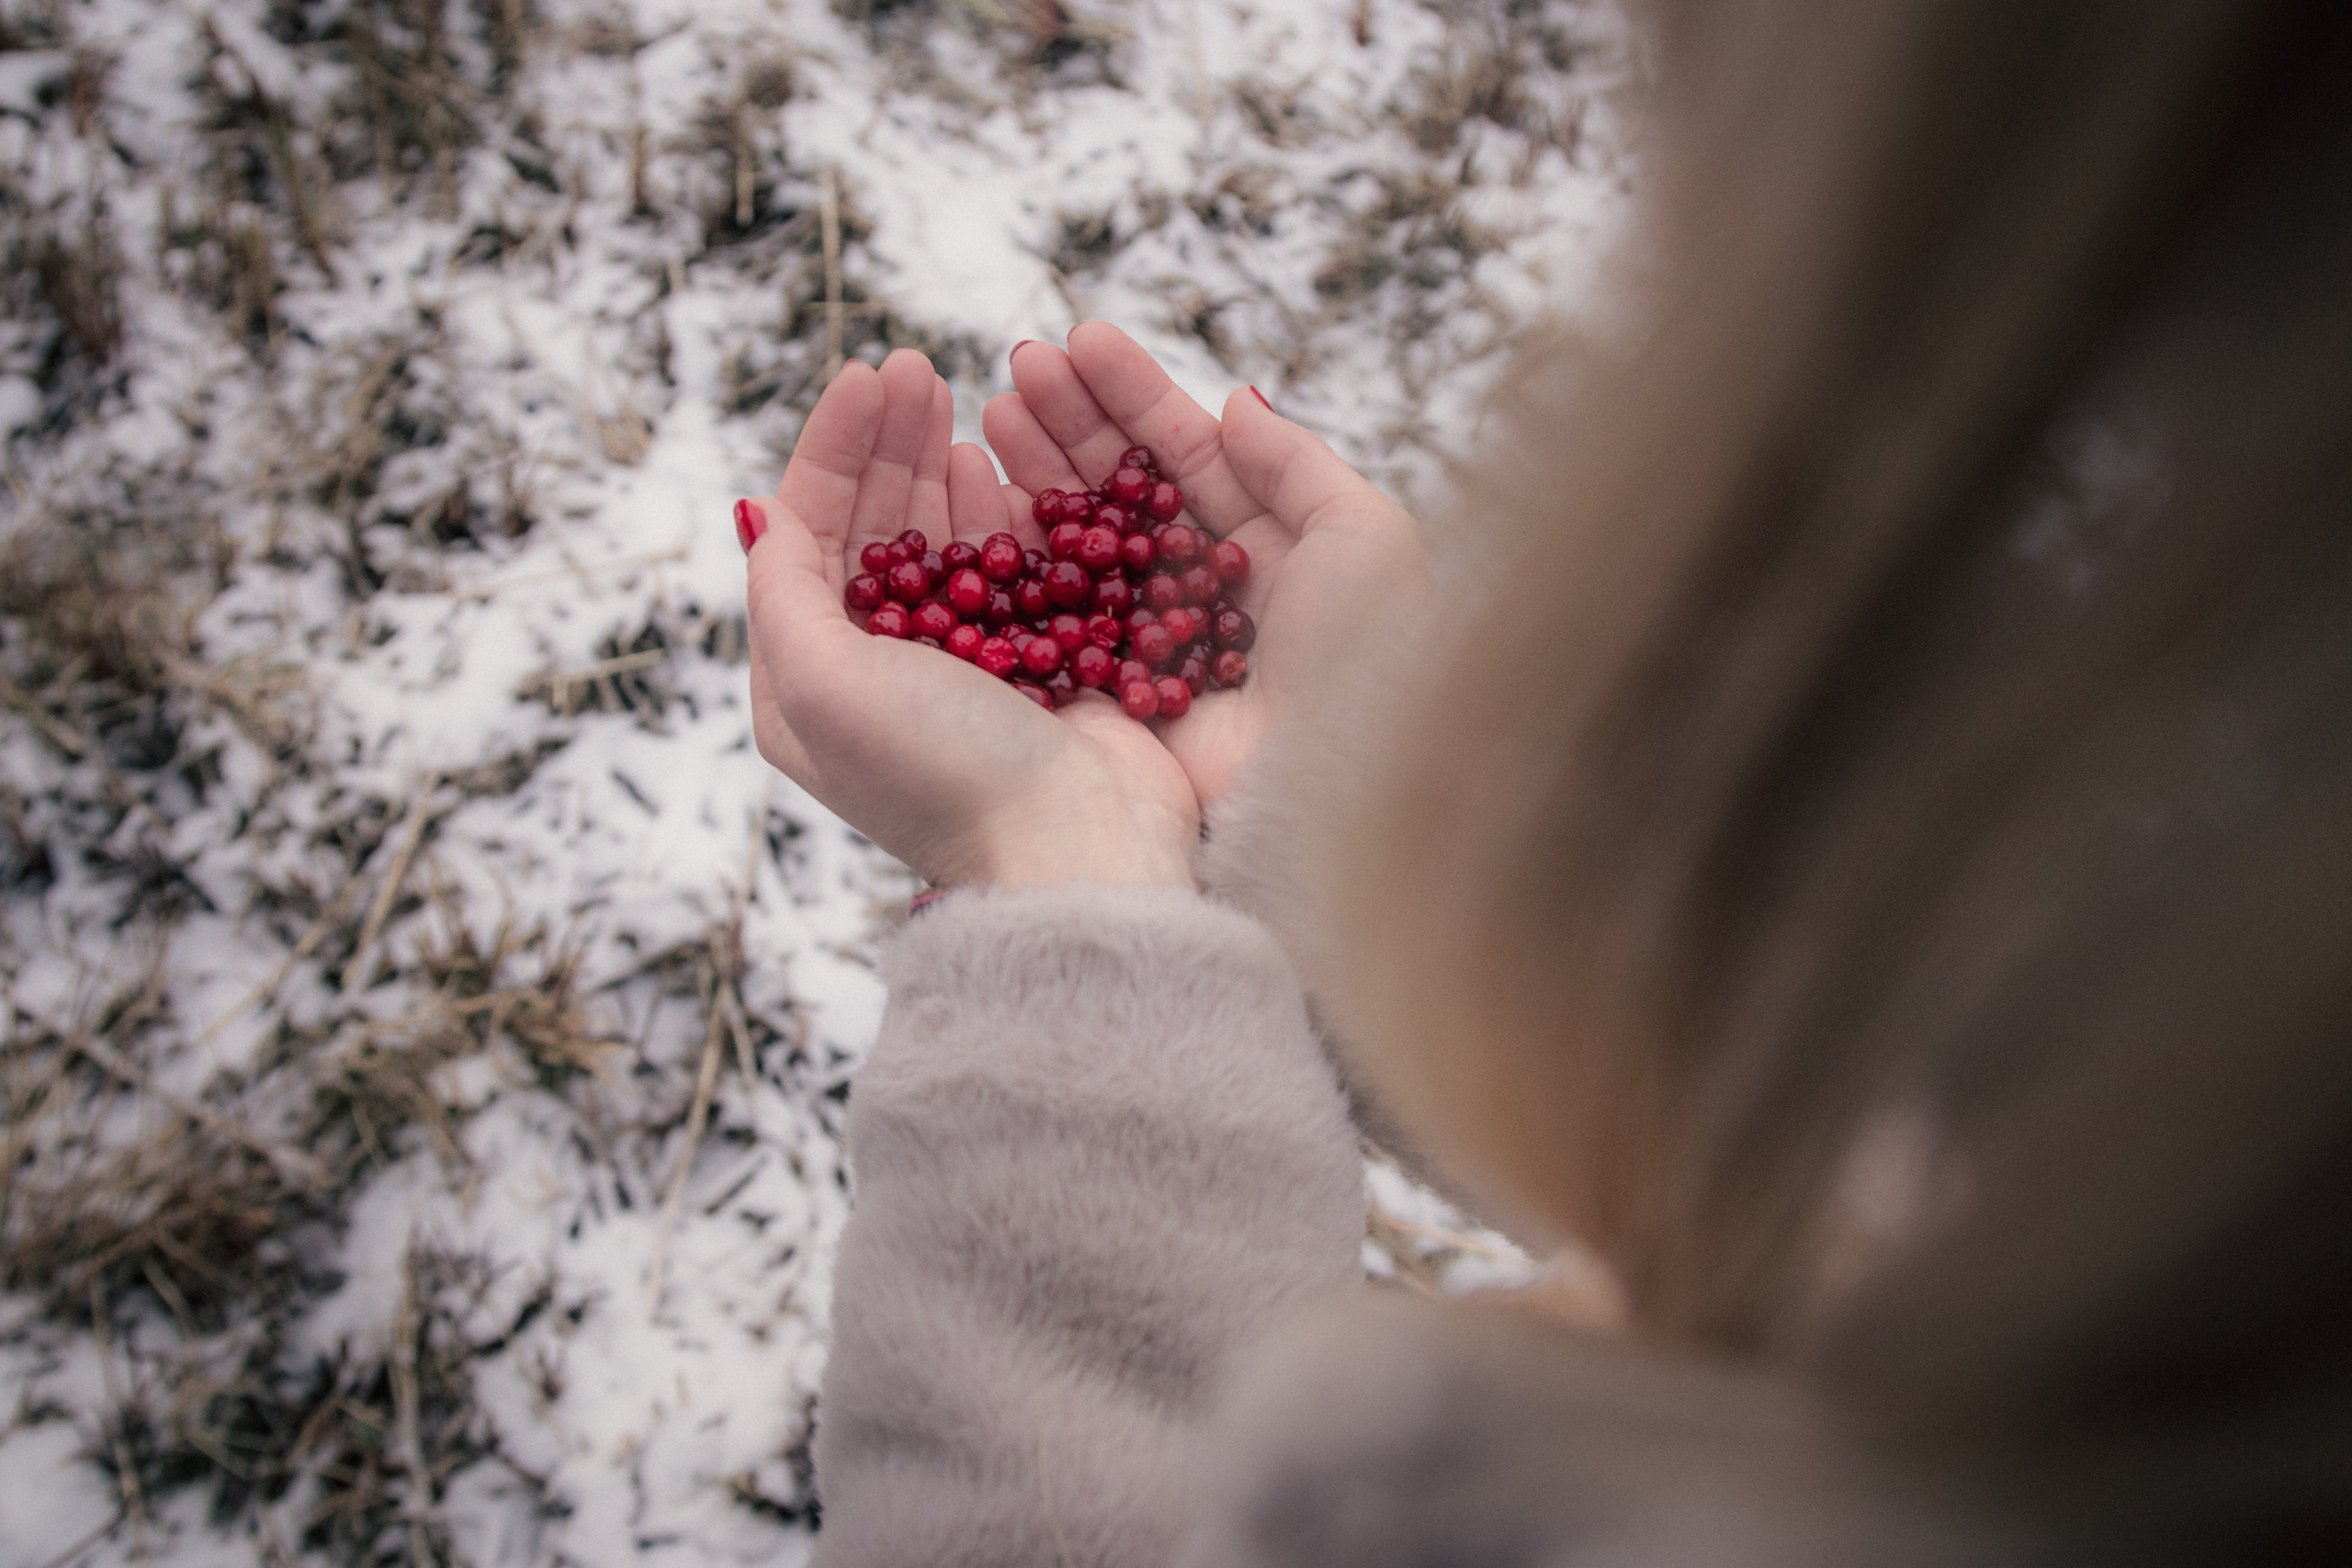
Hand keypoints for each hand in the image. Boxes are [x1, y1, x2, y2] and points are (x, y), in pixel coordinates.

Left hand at [743, 348, 1198, 889]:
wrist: (1071, 847)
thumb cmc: (938, 772)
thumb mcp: (820, 684)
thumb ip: (780, 592)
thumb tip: (756, 513)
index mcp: (811, 682)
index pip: (806, 536)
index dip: (831, 451)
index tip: (865, 376)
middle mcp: (881, 671)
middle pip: (873, 528)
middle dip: (887, 443)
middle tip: (915, 365)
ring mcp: (963, 665)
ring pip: (940, 538)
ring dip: (939, 464)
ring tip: (953, 397)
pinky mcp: (1037, 661)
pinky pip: (1010, 566)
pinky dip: (999, 509)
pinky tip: (993, 462)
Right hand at [983, 324, 1428, 804]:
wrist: (1340, 777)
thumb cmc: (1371, 655)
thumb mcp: (1364, 535)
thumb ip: (1295, 461)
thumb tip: (1236, 401)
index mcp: (1272, 547)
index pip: (1190, 453)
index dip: (1135, 395)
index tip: (1079, 340)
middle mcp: (1206, 590)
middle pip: (1127, 488)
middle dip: (1072, 420)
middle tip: (1017, 363)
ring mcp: (1154, 639)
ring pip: (1085, 540)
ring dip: (1037, 470)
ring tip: (991, 408)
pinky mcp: (1113, 693)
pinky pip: (1057, 611)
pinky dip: (1020, 554)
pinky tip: (983, 495)